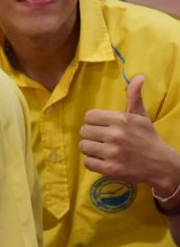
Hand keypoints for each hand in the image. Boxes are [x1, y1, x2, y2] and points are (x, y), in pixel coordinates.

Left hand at [79, 75, 179, 195]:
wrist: (162, 166)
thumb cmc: (148, 138)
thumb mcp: (141, 116)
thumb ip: (134, 97)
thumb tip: (139, 76)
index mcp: (120, 119)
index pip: (89, 116)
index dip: (94, 122)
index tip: (103, 127)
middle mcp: (115, 135)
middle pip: (84, 131)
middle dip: (92, 136)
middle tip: (103, 140)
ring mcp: (112, 153)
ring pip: (83, 146)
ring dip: (91, 150)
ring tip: (103, 151)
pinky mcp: (110, 169)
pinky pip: (87, 162)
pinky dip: (94, 163)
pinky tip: (105, 161)